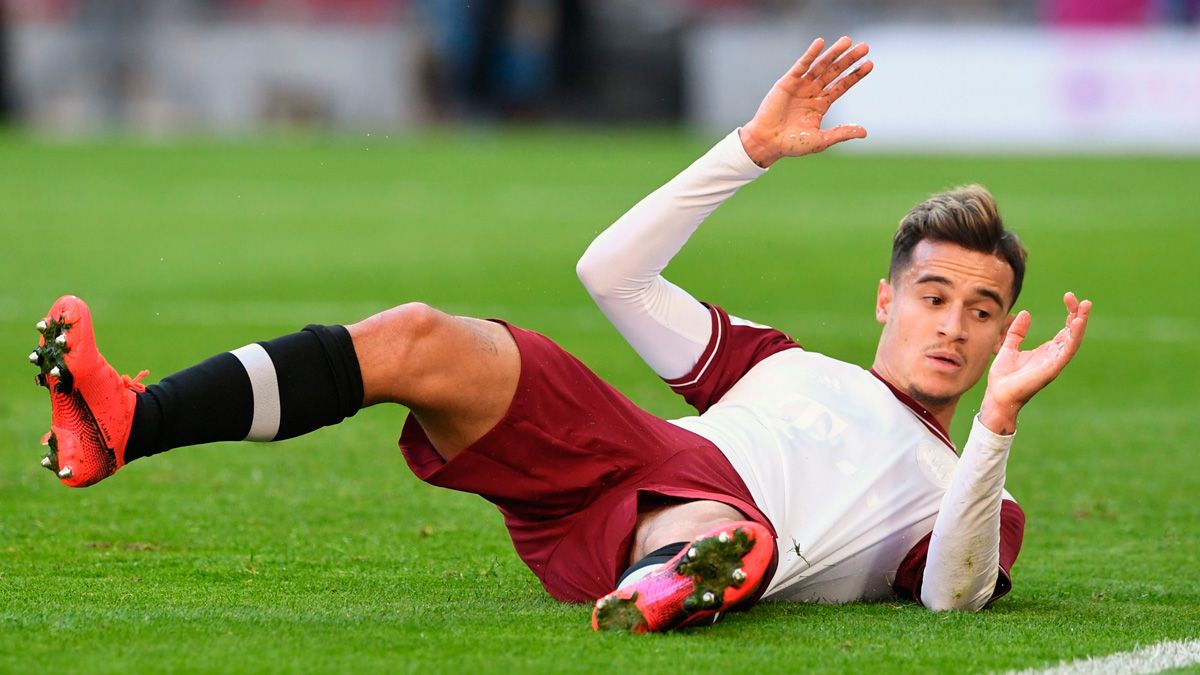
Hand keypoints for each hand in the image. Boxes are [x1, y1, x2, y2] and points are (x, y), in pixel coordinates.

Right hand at [739, 36, 873, 167]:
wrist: (767, 143)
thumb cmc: (792, 145)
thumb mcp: (820, 140)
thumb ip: (841, 133)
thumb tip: (864, 132)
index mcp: (821, 104)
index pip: (842, 85)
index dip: (855, 75)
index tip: (870, 64)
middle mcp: (812, 92)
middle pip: (834, 72)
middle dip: (849, 60)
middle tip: (864, 47)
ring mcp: (800, 86)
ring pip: (820, 66)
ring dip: (834, 53)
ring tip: (847, 41)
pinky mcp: (787, 82)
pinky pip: (801, 65)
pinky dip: (810, 54)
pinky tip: (820, 43)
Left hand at [980, 292, 1092, 433]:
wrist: (997, 395)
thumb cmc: (1004, 376)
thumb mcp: (1009, 347)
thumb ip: (1017, 332)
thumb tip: (1026, 313)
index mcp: (1047, 351)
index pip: (1066, 329)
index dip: (1070, 313)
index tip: (1069, 296)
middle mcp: (1055, 356)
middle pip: (1073, 333)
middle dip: (1079, 315)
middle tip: (1081, 299)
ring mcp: (1055, 363)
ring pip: (1074, 341)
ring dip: (1081, 324)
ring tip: (1085, 307)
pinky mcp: (1051, 369)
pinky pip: (1066, 351)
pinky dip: (1073, 337)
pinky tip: (1076, 323)